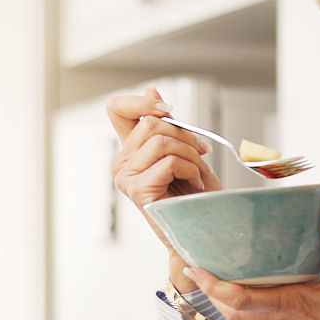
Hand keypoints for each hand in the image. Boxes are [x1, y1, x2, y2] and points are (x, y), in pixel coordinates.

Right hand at [107, 88, 219, 276]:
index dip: (141, 100)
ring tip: (198, 174)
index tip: (168, 109)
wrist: (202, 231)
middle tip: (201, 157)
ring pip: (163, 141)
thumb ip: (165, 123)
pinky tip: (194, 185)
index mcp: (130, 149)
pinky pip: (169, 162)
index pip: (116, 108)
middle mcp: (121, 163)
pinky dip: (190, 170)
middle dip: (186, 136)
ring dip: (191, 156)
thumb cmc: (194, 196)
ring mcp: (126, 177)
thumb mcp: (182, 150)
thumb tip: (151, 88)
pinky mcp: (138, 191)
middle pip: (153, 122)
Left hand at [185, 209, 319, 319]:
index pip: (238, 299)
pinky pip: (264, 316)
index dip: (212, 284)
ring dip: (226, 298)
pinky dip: (249, 301)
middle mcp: (285, 319)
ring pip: (245, 315)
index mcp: (291, 306)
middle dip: (210, 291)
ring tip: (216, 276)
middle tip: (195, 268)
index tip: (194, 267)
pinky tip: (256, 285)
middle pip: (232, 310)